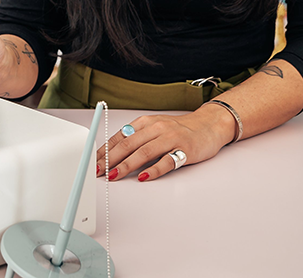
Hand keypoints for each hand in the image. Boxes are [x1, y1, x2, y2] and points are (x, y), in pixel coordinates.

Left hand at [94, 105, 234, 182]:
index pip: (120, 137)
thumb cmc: (179, 129)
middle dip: (110, 159)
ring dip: (126, 166)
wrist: (209, 125)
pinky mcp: (184, 151)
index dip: (105, 150)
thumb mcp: (155, 127)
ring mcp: (171, 139)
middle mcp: (156, 128)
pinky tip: (144, 178)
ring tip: (114, 176)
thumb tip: (112, 153)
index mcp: (146, 123)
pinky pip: (167, 162)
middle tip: (98, 171)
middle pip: (128, 145)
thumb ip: (137, 138)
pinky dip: (154, 171)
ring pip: (144, 153)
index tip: (93, 162)